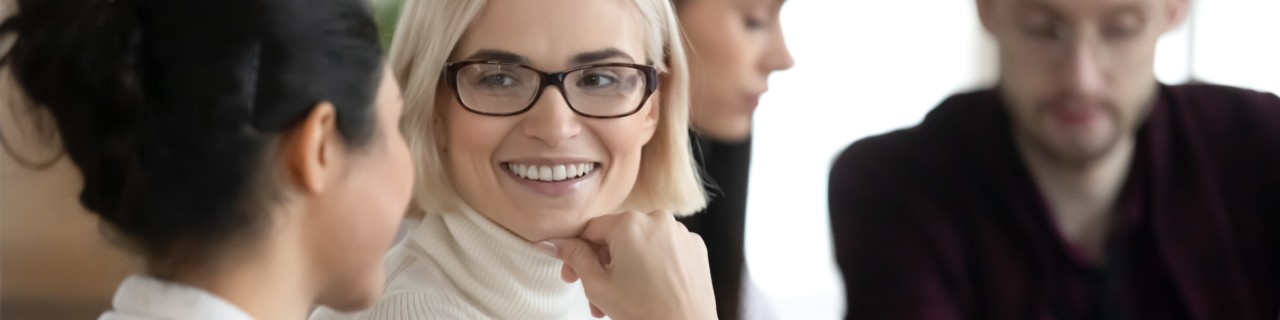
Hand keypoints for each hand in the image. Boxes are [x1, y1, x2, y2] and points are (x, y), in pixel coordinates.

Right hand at [540, 210, 716, 319]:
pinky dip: (653, 265)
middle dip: (602, 265)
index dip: (577, 253)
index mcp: (629, 224)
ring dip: (627, 266)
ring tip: (621, 298)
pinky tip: (648, 289)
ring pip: (641, 244)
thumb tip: (552, 242)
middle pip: (616, 237)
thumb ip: (574, 257)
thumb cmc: (644, 312)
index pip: (590, 230)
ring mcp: (680, 232)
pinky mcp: (696, 246)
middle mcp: (657, 219)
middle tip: (595, 294)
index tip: (571, 272)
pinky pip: (665, 249)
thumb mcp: (598, 285)